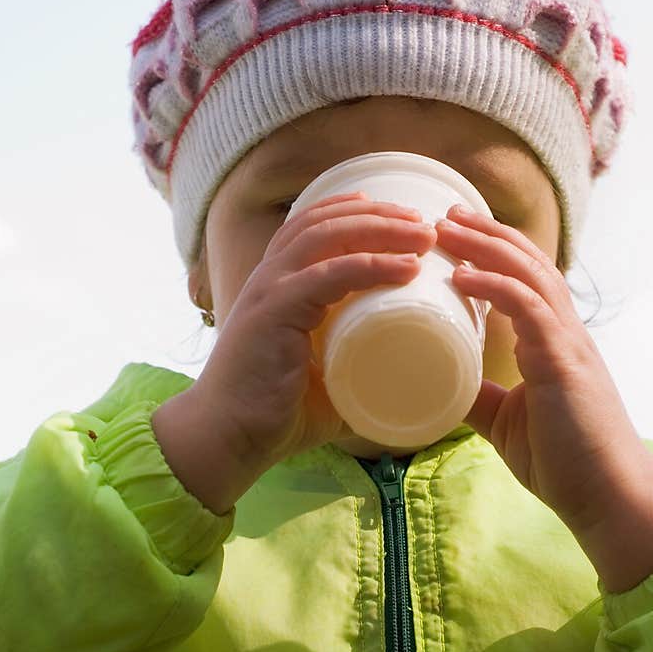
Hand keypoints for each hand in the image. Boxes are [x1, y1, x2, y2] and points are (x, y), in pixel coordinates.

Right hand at [192, 192, 436, 473]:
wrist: (229, 439)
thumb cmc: (275, 417)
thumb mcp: (325, 382)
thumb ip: (356, 373)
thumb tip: (401, 385)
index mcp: (278, 287)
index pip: (312, 227)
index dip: (353, 212)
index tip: (400, 215)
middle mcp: (270, 278)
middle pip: (324, 221)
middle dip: (378, 213)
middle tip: (423, 222)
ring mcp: (270, 290)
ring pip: (328, 236)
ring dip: (381, 228)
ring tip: (424, 234)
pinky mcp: (275, 309)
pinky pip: (331, 273)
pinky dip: (372, 265)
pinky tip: (407, 268)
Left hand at [434, 203, 652, 535]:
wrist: (609, 497)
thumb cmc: (566, 462)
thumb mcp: (508, 422)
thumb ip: (481, 398)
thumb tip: (440, 384)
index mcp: (554, 342)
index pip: (526, 279)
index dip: (494, 251)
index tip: (454, 233)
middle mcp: (566, 333)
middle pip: (529, 263)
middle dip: (488, 234)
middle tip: (447, 214)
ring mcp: (568, 344)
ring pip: (530, 275)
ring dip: (487, 247)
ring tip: (447, 229)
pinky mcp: (565, 363)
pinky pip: (530, 310)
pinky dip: (494, 288)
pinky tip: (461, 278)